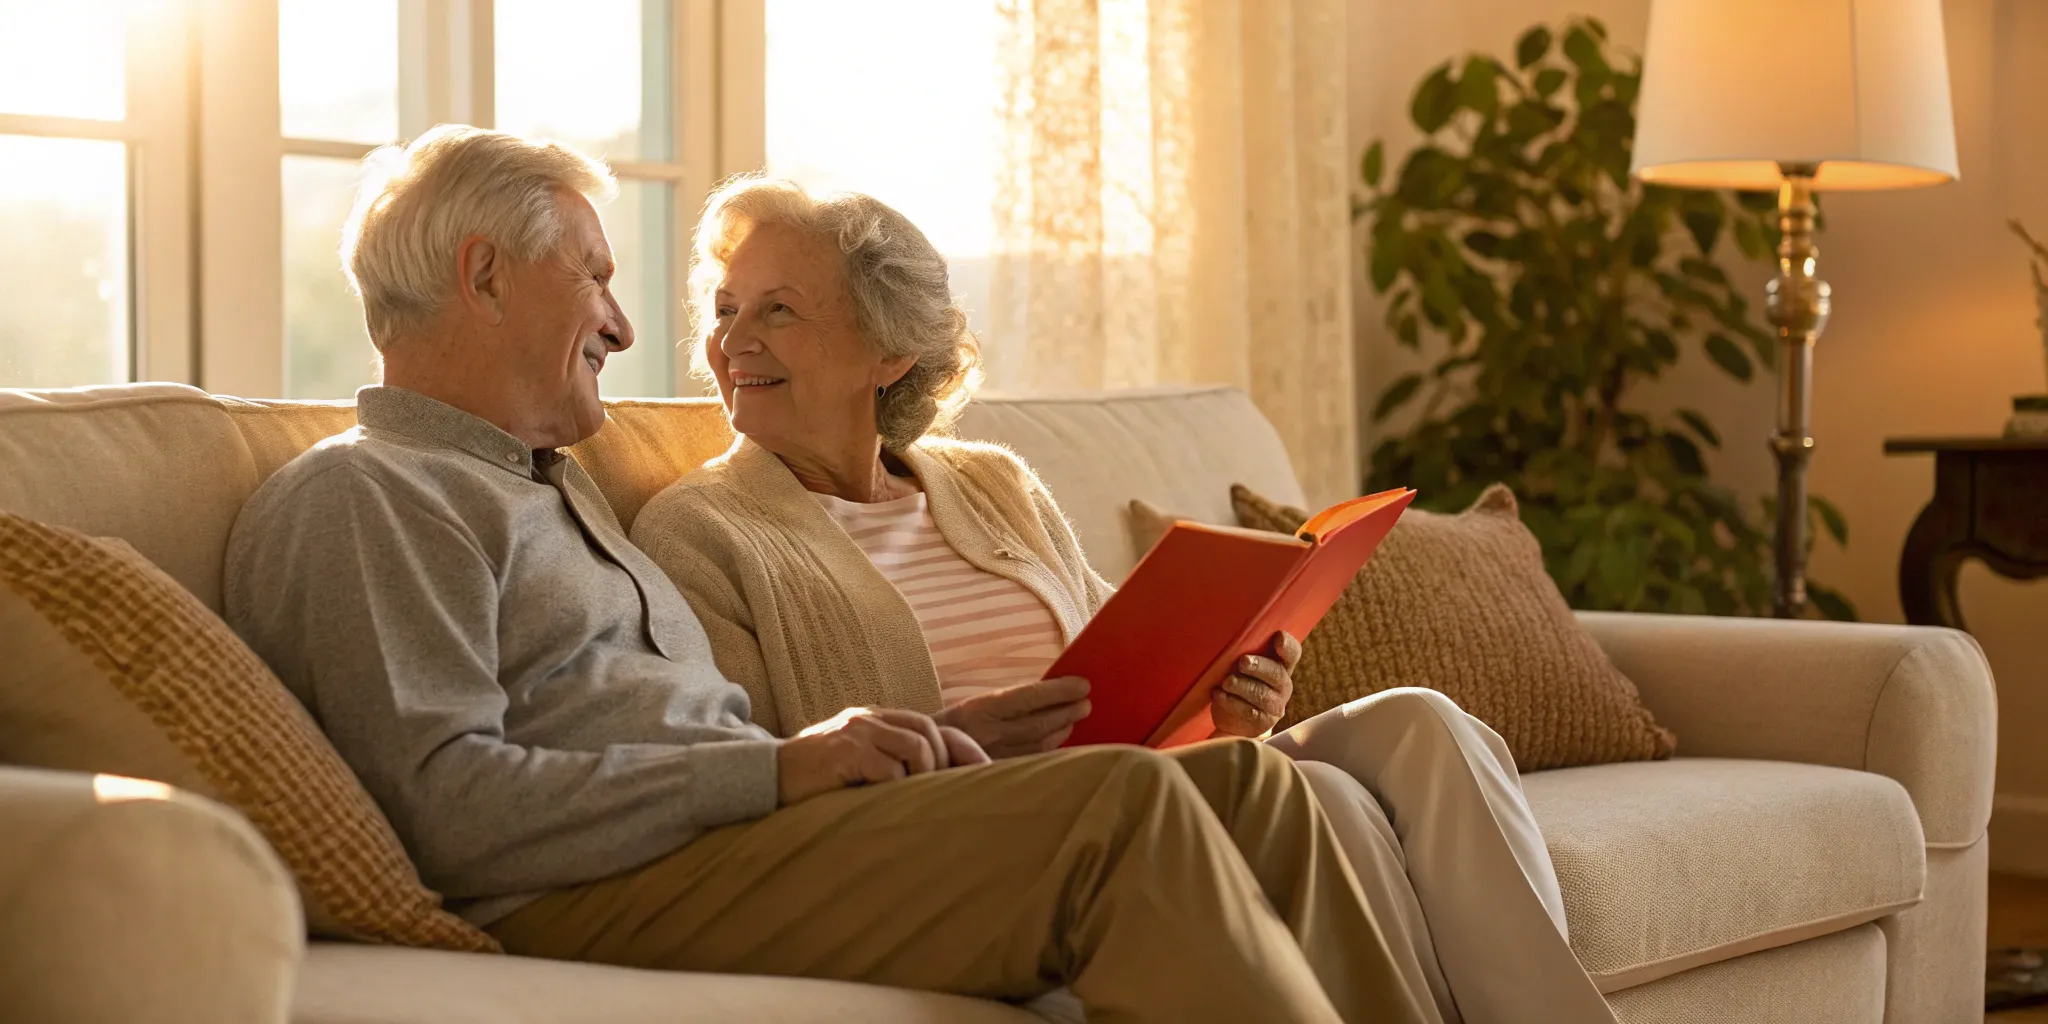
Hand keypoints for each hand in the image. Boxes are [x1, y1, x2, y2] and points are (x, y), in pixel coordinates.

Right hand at [776, 707, 989, 805]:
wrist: (763, 779)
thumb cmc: (814, 782)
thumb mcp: (856, 766)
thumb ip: (888, 764)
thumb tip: (936, 784)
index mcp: (874, 720)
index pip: (930, 726)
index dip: (961, 748)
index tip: (985, 773)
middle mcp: (868, 719)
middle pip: (927, 732)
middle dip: (946, 764)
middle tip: (948, 796)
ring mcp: (856, 732)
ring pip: (915, 747)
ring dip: (921, 778)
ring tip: (909, 803)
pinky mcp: (844, 751)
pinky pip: (888, 769)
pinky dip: (894, 788)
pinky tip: (881, 803)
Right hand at [933, 676, 1092, 758]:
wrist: (917, 758)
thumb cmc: (949, 728)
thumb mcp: (971, 707)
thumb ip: (1004, 703)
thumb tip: (1046, 695)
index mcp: (980, 709)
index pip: (1028, 697)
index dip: (1059, 691)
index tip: (1083, 685)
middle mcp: (987, 734)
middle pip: (1039, 722)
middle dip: (1067, 711)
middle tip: (1087, 703)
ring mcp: (992, 756)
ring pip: (1038, 744)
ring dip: (1062, 729)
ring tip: (1076, 718)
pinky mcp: (994, 773)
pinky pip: (1030, 761)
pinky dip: (1049, 749)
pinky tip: (1059, 740)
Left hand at [1211, 631, 1300, 737]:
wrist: (1234, 719)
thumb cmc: (1239, 681)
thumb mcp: (1243, 665)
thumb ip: (1245, 652)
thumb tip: (1228, 640)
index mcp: (1282, 665)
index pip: (1292, 653)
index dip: (1288, 645)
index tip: (1278, 637)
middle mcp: (1283, 685)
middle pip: (1276, 674)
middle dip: (1259, 666)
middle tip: (1242, 662)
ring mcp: (1275, 705)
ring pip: (1261, 694)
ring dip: (1242, 686)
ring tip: (1227, 682)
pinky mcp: (1263, 722)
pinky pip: (1248, 711)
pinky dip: (1230, 702)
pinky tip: (1218, 694)